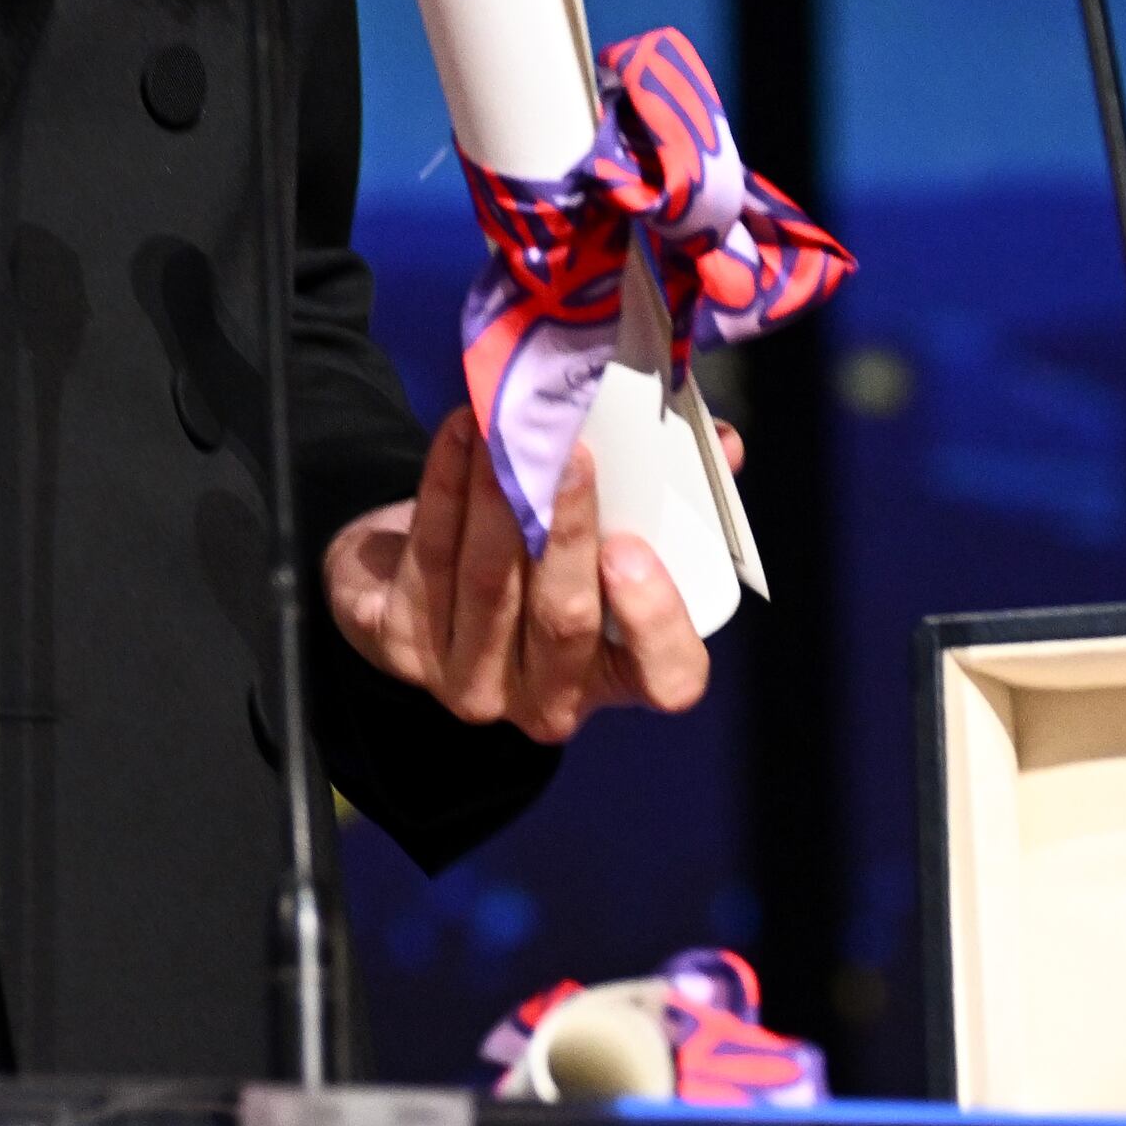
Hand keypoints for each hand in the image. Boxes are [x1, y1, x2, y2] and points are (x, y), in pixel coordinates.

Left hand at [322, 411, 707, 742]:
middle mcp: (548, 698)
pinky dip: (445, 487)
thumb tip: (723, 444)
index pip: (667, 678)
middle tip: (574, 455)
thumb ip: (670, 495)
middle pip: (566, 622)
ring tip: (506, 426)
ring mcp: (471, 682)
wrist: (416, 582)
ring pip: (489, 583)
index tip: (633, 548)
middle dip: (570, 533)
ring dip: (499, 495)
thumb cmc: (541, 556)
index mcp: (620, 674)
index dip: (656, 620)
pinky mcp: (402, 647)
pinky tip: (461, 435)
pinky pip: (429, 558)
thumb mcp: (608, 534)